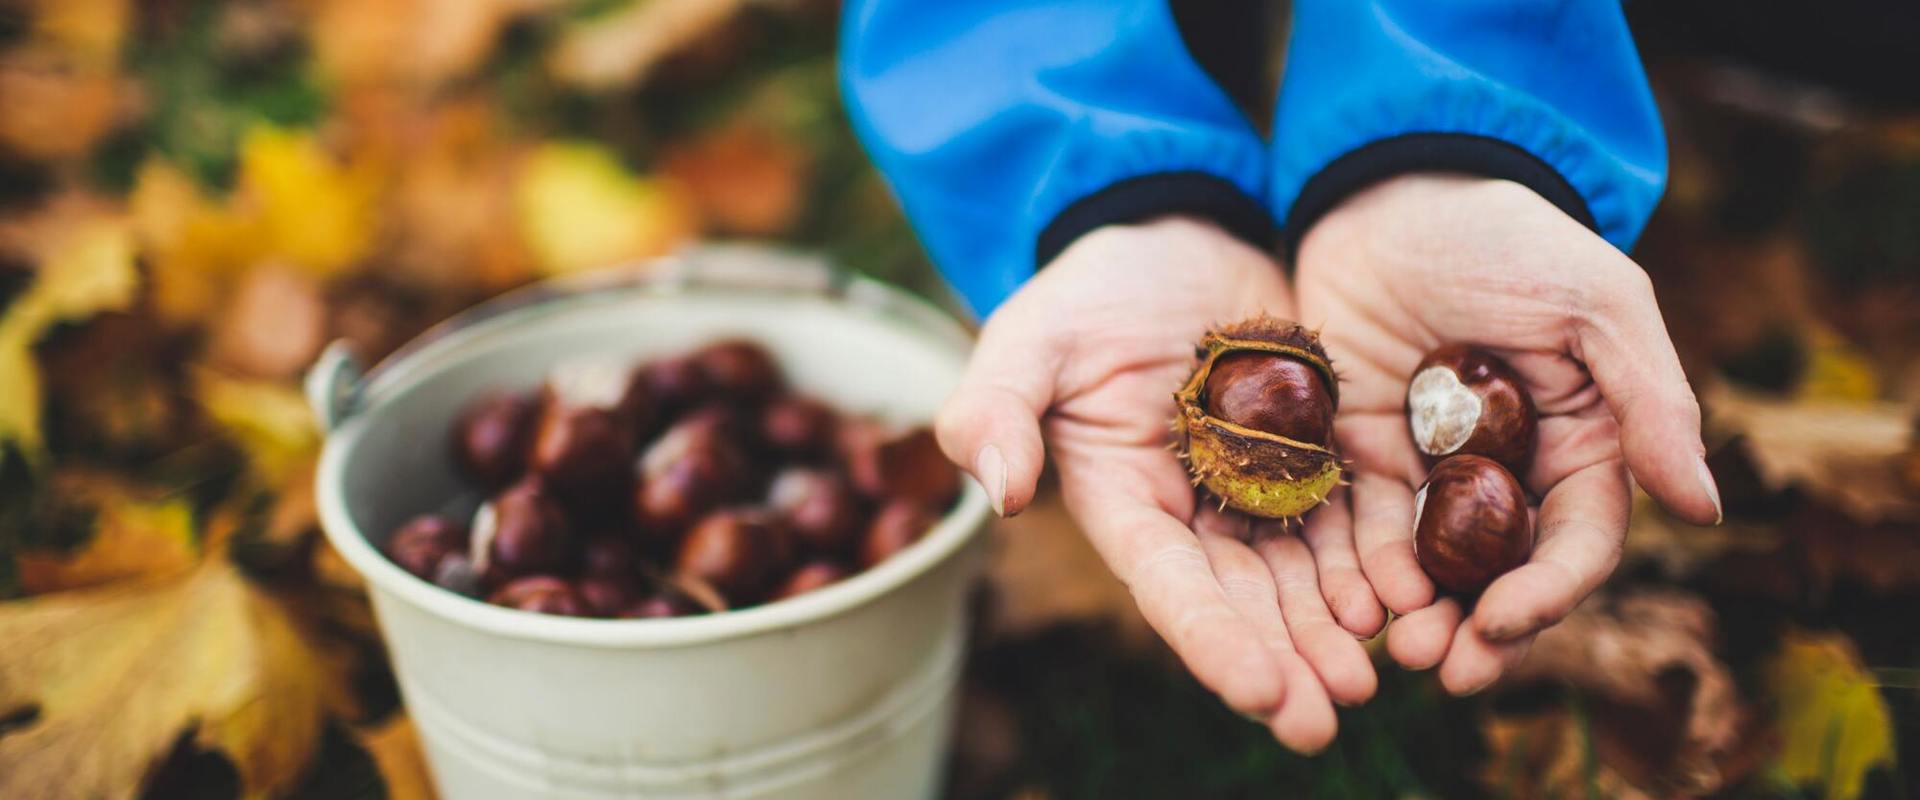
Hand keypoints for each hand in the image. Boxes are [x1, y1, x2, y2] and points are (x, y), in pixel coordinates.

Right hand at [938, 217, 1374, 751]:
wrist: (1176, 233)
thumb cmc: (1089, 290)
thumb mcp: (1030, 337)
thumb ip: (996, 408)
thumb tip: (999, 492)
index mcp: (1126, 502)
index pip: (1169, 585)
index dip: (1213, 641)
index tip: (1261, 693)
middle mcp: (1196, 514)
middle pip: (1245, 601)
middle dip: (1286, 661)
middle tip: (1332, 716)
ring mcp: (1261, 488)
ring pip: (1305, 574)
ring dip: (1336, 630)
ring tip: (1379, 674)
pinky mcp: (1317, 455)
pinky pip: (1353, 516)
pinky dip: (1379, 560)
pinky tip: (1412, 597)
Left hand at [1291, 175, 1722, 694]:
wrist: (1389, 190)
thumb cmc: (1506, 236)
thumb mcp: (1593, 303)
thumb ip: (1651, 401)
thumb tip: (1704, 509)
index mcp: (1582, 443)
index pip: (1577, 541)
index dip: (1548, 592)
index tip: (1503, 622)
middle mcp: (1511, 471)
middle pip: (1502, 574)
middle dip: (1479, 630)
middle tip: (1443, 672)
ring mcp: (1432, 467)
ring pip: (1431, 567)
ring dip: (1417, 616)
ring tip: (1393, 653)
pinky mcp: (1362, 454)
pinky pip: (1362, 527)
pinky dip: (1358, 572)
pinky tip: (1346, 605)